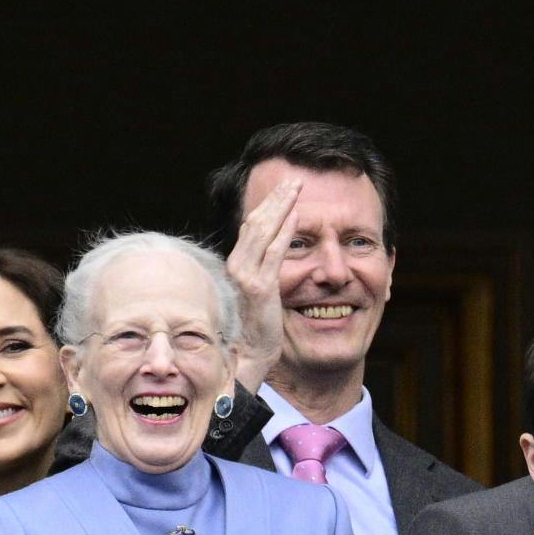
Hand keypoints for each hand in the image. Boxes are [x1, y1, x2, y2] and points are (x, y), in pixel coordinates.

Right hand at [220, 172, 302, 392]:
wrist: (249, 355)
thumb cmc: (257, 327)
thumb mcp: (260, 292)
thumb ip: (263, 271)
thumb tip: (273, 254)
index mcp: (237, 264)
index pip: (251, 226)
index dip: (267, 205)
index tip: (283, 188)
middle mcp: (236, 265)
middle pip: (255, 221)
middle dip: (276, 197)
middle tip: (293, 179)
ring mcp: (246, 275)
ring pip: (263, 230)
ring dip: (281, 206)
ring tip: (296, 188)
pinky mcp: (259, 287)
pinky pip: (274, 253)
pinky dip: (285, 232)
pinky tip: (296, 216)